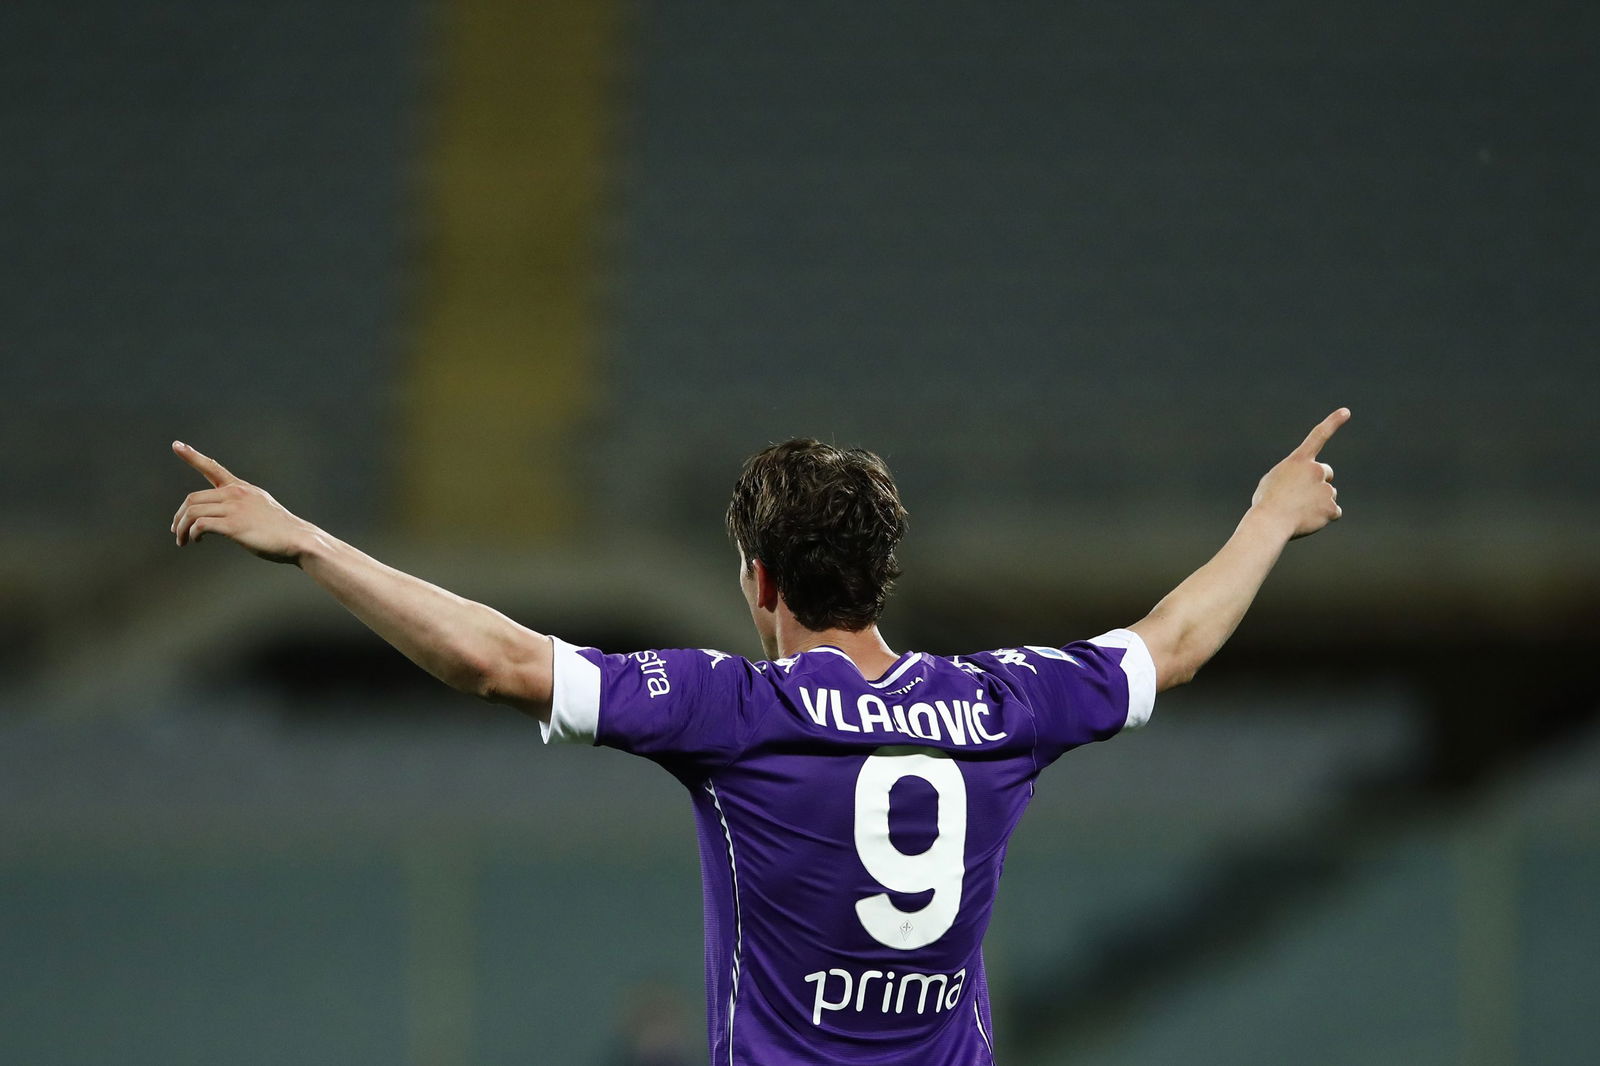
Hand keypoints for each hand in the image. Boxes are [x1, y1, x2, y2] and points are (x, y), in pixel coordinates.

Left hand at [169, 441, 314, 562]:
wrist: (297, 539)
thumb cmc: (280, 528)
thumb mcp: (260, 506)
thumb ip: (241, 504)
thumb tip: (225, 514)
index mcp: (241, 488)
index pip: (212, 467)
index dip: (192, 456)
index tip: (177, 445)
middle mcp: (235, 494)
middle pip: (193, 498)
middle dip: (179, 516)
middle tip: (176, 530)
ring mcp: (234, 509)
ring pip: (193, 512)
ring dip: (181, 528)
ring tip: (182, 540)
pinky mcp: (234, 525)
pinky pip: (201, 525)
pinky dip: (192, 533)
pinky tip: (197, 540)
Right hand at [1249, 408, 1348, 539]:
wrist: (1269, 523)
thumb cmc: (1266, 502)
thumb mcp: (1274, 480)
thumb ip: (1293, 476)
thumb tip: (1306, 486)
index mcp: (1299, 461)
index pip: (1318, 436)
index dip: (1333, 422)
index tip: (1346, 411)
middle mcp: (1316, 470)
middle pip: (1326, 473)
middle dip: (1318, 482)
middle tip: (1300, 496)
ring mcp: (1325, 489)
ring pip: (1328, 494)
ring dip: (1317, 502)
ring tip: (1298, 511)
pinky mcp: (1331, 508)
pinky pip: (1333, 512)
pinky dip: (1323, 517)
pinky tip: (1308, 520)